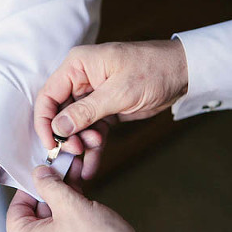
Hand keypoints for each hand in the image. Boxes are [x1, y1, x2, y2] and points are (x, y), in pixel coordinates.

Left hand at [6, 165, 146, 231]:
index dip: (32, 185)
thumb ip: (50, 185)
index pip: (16, 207)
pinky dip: (70, 221)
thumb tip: (40, 174)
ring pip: (49, 225)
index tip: (46, 172)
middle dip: (51, 192)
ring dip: (63, 203)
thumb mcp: (70, 205)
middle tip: (64, 172)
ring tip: (77, 181)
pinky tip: (84, 202)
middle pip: (34, 216)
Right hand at [35, 40, 187, 153]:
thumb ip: (86, 111)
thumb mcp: (119, 92)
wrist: (186, 72)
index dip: (44, 121)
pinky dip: (93, 147)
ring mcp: (92, 96)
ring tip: (89, 153)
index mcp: (77, 66)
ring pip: (76, 126)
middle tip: (75, 151)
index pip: (48, 96)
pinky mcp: (105, 109)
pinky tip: (91, 164)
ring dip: (80, 143)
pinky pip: (92, 130)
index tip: (49, 144)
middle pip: (59, 113)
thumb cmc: (154, 69)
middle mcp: (80, 80)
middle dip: (66, 136)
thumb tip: (58, 127)